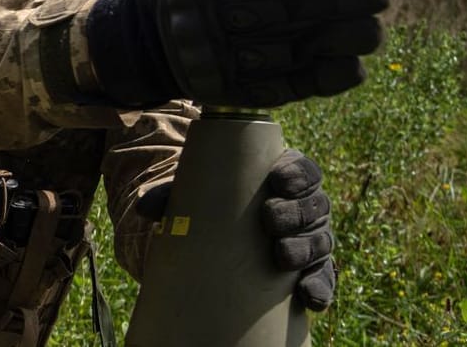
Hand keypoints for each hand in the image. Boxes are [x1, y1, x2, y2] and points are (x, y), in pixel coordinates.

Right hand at [85, 0, 388, 107]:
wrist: (145, 44)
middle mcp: (210, 20)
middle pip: (282, 12)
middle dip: (336, 4)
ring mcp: (221, 59)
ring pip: (289, 51)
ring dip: (336, 42)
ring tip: (375, 28)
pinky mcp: (234, 91)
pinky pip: (283, 88)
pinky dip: (319, 80)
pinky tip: (354, 65)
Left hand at [134, 148, 335, 310]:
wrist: (219, 240)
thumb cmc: (213, 205)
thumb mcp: (195, 196)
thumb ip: (170, 196)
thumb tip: (143, 207)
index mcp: (283, 177)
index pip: (303, 169)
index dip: (297, 173)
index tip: (277, 180)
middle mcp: (304, 206)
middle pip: (315, 205)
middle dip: (297, 212)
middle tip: (270, 219)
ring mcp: (310, 238)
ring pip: (321, 240)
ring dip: (306, 248)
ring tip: (281, 256)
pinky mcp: (309, 270)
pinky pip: (323, 279)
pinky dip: (320, 288)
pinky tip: (308, 296)